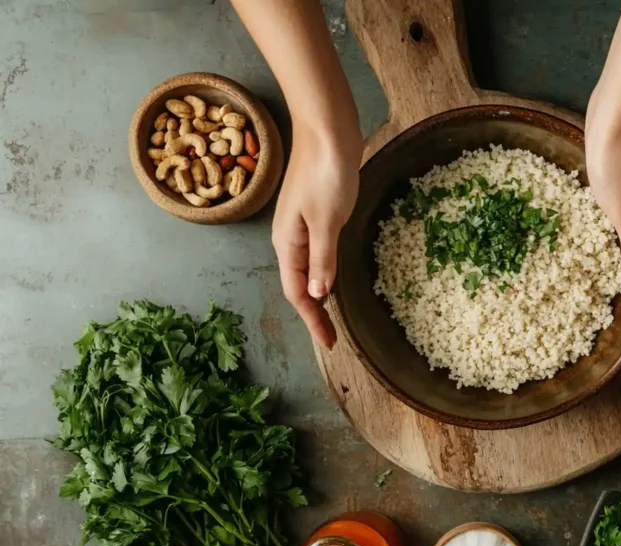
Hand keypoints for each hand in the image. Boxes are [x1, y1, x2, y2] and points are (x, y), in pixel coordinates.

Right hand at [271, 127, 360, 347]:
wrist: (327, 127)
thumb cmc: (326, 171)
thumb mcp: (327, 220)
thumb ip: (323, 258)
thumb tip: (319, 295)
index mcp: (287, 242)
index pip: (297, 292)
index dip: (313, 320)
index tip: (330, 343)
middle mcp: (289, 237)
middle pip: (299, 284)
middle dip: (313, 313)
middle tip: (333, 338)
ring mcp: (302, 224)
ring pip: (307, 269)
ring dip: (318, 294)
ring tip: (332, 316)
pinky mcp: (316, 211)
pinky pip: (316, 252)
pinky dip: (324, 271)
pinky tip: (333, 277)